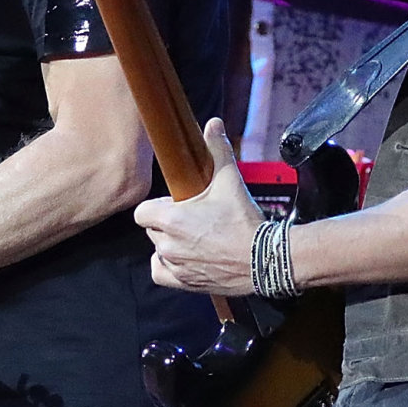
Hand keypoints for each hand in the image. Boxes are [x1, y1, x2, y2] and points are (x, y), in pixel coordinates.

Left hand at [134, 118, 263, 297]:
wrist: (265, 259)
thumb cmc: (245, 221)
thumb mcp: (230, 181)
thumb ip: (218, 150)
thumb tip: (214, 123)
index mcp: (171, 219)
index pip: (142, 211)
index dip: (157, 206)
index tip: (175, 204)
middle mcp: (168, 244)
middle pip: (152, 230)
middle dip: (166, 223)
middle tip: (192, 218)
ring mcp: (175, 265)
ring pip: (158, 250)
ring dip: (170, 244)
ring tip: (194, 237)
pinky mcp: (184, 283)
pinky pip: (161, 273)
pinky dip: (167, 266)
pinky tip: (183, 257)